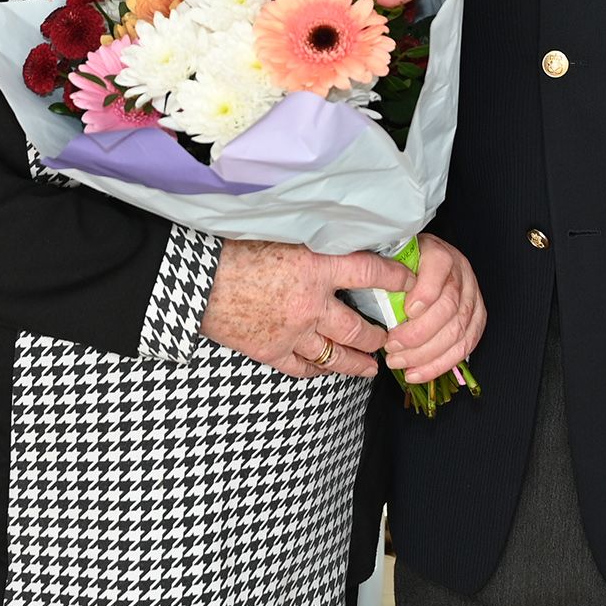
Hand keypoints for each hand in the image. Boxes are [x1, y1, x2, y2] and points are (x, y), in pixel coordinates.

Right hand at [201, 239, 410, 377]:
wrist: (196, 280)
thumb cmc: (234, 249)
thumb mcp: (282, 235)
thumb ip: (313, 247)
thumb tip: (340, 244)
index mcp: (315, 267)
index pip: (369, 272)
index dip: (395, 278)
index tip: (409, 281)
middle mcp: (311, 305)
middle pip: (359, 329)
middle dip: (378, 336)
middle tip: (389, 338)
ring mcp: (292, 333)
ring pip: (336, 356)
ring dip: (357, 363)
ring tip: (372, 367)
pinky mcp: (271, 351)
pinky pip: (303, 368)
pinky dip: (319, 371)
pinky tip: (326, 370)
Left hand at [385, 235, 484, 383]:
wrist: (428, 266)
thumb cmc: (406, 266)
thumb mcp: (394, 259)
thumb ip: (387, 272)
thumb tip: (371, 290)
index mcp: (440, 254)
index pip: (439, 270)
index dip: (425, 293)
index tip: (405, 312)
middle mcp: (461, 274)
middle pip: (448, 308)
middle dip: (417, 334)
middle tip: (391, 346)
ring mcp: (472, 298)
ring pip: (456, 332)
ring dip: (425, 354)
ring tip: (399, 362)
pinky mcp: (476, 319)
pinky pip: (464, 347)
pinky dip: (439, 365)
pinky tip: (417, 373)